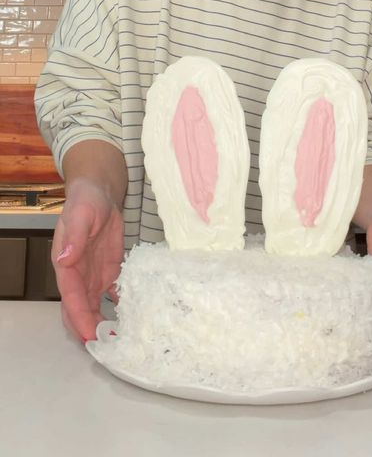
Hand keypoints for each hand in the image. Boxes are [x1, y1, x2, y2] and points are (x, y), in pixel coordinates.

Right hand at [52, 180, 123, 342]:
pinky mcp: (109, 272)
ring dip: (103, 324)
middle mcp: (78, 276)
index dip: (80, 319)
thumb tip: (65, 259)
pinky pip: (113, 295)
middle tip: (108, 349)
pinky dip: (120, 308)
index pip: (72, 298)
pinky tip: (134, 319)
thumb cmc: (86, 201)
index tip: (90, 337)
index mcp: (67, 265)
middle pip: (80, 310)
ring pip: (94, 308)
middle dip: (89, 330)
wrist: (100, 193)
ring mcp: (93, 276)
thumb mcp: (81, 215)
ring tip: (121, 341)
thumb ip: (74, 237)